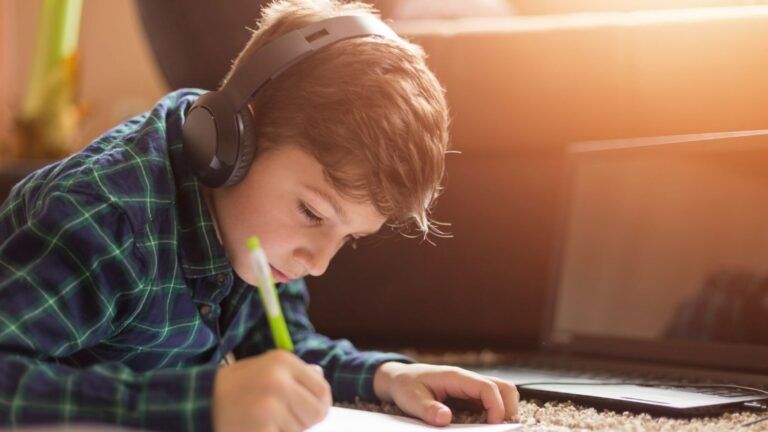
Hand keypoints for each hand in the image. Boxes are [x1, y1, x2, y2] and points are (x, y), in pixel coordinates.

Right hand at [213, 350, 331, 431]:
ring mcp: (269, 405)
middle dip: (303, 421)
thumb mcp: (267, 368)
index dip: (318, 405)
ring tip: (263, 421)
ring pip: (299, 430)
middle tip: (281, 419)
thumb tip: (319, 375)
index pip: (323, 391)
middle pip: (316, 412)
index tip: (306, 411)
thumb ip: (296, 374)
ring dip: (284, 430)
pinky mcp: (259, 428)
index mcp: (284, 361)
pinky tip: (257, 428)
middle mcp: (278, 380)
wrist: (202, 401)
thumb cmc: (238, 386)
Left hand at [373, 362, 517, 426]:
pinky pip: (491, 401)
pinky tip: (484, 426)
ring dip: (504, 409)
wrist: (400, 378)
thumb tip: (445, 419)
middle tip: (497, 428)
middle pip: (504, 387)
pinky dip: (495, 412)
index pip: (487, 387)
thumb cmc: (406, 386)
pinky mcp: (470, 396)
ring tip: (493, 428)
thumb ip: (428, 409)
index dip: (496, 406)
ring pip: (502, 392)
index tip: (493, 425)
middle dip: (508, 408)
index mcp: (456, 377)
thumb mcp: (411, 399)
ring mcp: (471, 387)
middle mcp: (468, 380)